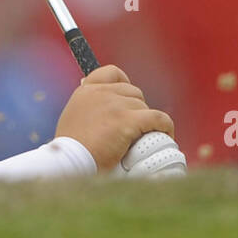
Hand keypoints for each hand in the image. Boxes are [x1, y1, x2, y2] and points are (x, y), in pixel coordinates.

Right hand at [54, 64, 176, 172]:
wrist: (71, 164)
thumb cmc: (71, 152)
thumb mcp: (72, 121)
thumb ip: (87, 111)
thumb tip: (101, 114)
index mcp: (86, 92)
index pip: (111, 73)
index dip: (124, 84)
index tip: (128, 99)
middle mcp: (101, 93)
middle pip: (133, 92)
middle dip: (137, 109)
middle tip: (136, 128)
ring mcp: (114, 105)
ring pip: (144, 106)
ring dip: (147, 121)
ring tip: (146, 137)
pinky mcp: (127, 120)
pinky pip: (157, 118)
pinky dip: (165, 126)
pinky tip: (166, 135)